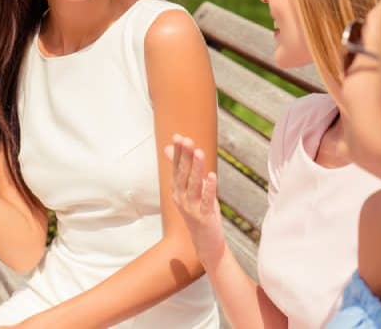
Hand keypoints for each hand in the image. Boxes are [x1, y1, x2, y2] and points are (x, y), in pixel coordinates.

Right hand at [164, 134, 225, 267]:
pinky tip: (212, 176)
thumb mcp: (188, 189)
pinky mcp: (204, 217)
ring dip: (196, 168)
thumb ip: (180, 169)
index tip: (178, 137)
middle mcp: (181, 198)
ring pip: (193, 185)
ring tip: (199, 152)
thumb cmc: (197, 212)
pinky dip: (209, 188)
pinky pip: (206, 200)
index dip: (177, 153)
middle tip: (187, 140)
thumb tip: (168, 148)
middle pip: (182, 174)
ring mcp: (191, 208)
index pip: (176, 168)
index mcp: (177, 190)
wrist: (205, 243)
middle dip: (185, 157)